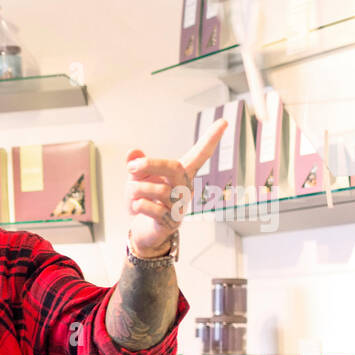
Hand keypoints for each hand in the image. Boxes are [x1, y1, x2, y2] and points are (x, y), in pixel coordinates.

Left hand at [125, 118, 227, 257]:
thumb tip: (133, 151)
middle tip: (130, 167)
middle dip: (151, 164)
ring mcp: (180, 206)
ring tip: (132, 194)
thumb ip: (137, 165)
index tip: (224, 122)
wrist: (142, 231)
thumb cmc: (144, 201)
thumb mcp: (137, 180)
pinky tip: (136, 207)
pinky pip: (154, 209)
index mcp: (181, 174)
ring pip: (160, 190)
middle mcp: (185, 188)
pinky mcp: (171, 222)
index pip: (199, 155)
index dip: (210, 139)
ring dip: (137, 189)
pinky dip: (139, 205)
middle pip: (175, 168)